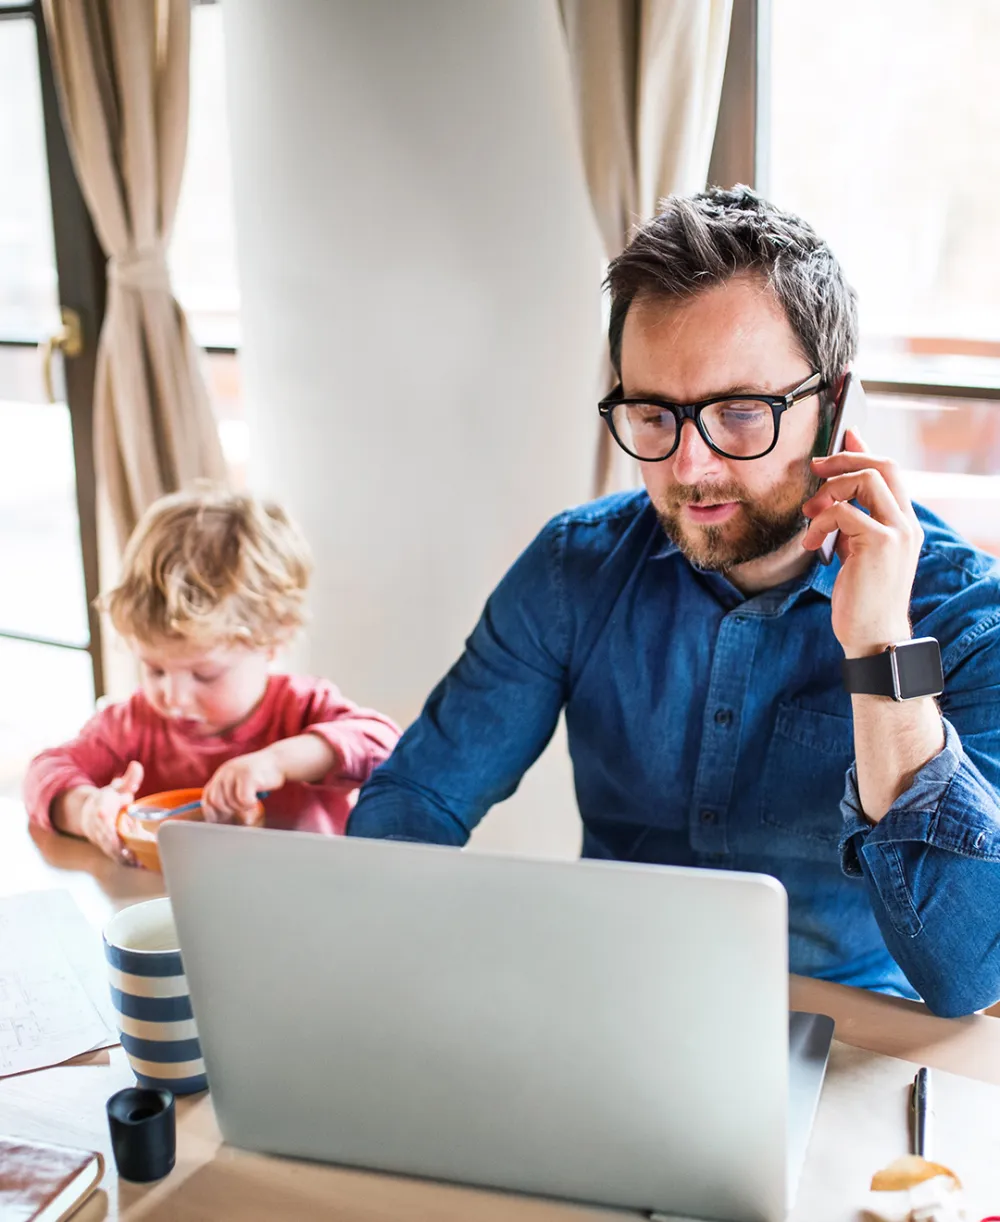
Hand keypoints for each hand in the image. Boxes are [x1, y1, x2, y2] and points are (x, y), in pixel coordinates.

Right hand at [78, 761, 143, 864]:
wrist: (89, 813)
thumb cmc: (108, 800)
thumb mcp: (118, 787)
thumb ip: (129, 780)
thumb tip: (137, 766)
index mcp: (102, 807)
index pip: (100, 811)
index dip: (102, 813)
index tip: (102, 813)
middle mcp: (100, 824)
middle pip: (105, 833)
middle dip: (114, 840)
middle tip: (126, 846)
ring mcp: (102, 837)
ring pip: (110, 847)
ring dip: (121, 853)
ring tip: (136, 859)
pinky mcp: (108, 847)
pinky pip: (116, 854)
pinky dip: (125, 860)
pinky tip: (138, 864)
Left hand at [201, 749, 284, 823]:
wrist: (280, 760)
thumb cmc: (262, 775)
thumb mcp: (240, 781)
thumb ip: (228, 793)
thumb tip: (219, 818)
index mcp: (222, 773)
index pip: (207, 796)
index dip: (212, 811)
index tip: (222, 819)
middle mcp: (225, 771)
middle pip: (216, 802)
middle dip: (228, 811)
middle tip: (240, 811)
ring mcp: (236, 773)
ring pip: (231, 803)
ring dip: (242, 808)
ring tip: (252, 802)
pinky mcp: (248, 776)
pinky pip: (244, 801)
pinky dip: (250, 804)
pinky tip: (257, 799)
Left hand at [802, 430, 922, 657]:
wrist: (873, 635)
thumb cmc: (862, 598)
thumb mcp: (859, 553)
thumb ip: (854, 524)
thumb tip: (834, 497)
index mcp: (904, 523)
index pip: (891, 471)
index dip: (865, 449)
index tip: (845, 435)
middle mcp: (907, 523)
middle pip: (882, 465)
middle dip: (844, 459)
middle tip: (815, 469)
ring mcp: (897, 531)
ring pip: (865, 480)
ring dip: (829, 492)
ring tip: (810, 517)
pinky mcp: (880, 543)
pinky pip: (844, 511)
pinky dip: (820, 522)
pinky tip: (812, 544)